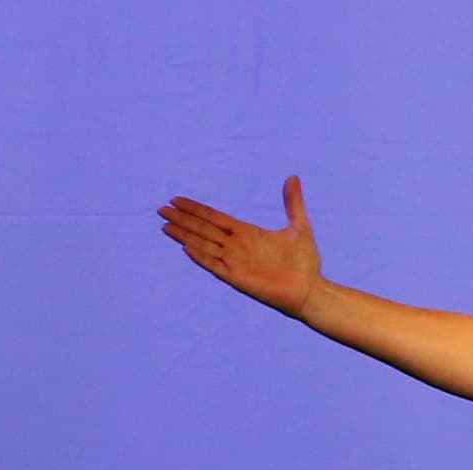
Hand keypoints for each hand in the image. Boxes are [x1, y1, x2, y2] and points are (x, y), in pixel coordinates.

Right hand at [159, 177, 323, 317]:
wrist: (311, 288)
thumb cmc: (305, 261)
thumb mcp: (299, 226)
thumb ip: (293, 202)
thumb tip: (293, 177)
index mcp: (247, 233)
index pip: (214, 217)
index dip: (196, 209)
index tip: (176, 200)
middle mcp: (237, 246)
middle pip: (203, 229)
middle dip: (182, 219)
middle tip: (160, 209)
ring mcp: (236, 262)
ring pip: (204, 244)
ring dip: (185, 235)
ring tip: (166, 225)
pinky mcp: (238, 278)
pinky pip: (215, 265)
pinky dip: (201, 256)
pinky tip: (187, 247)